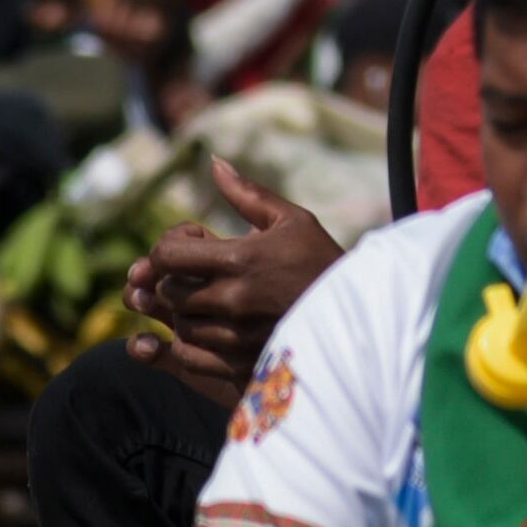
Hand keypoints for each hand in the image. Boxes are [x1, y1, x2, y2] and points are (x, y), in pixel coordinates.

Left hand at [125, 160, 346, 397]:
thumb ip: (247, 194)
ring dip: (184, 311)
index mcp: (241, 258)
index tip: (195, 242)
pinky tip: (210, 328)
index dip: (170, 245)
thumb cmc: (322, 262)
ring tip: (208, 299)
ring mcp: (236, 336)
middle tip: (198, 272)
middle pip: (168, 291)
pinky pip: (190, 357)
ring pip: (179, 324)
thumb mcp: (292, 220)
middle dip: (174, 278)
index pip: (168, 254)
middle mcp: (234, 299)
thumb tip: (214, 162)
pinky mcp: (242, 364)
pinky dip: (190, 343)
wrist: (359, 315)